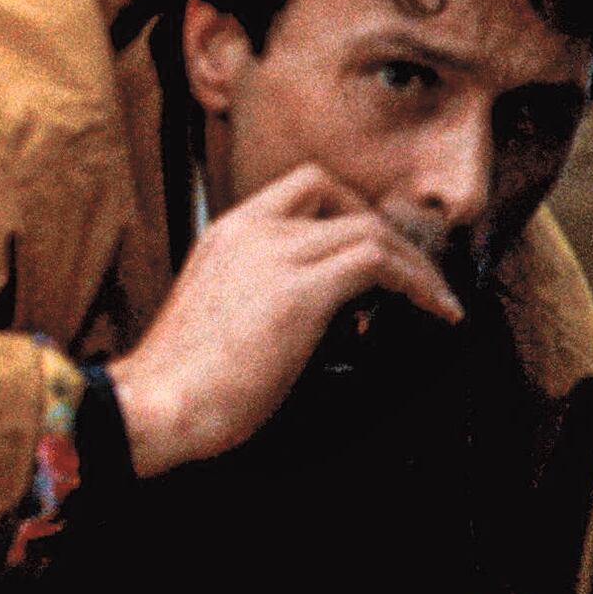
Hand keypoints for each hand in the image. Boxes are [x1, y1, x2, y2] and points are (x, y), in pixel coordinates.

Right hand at [104, 164, 464, 470]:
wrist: (156, 404)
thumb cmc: (182, 381)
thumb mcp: (219, 314)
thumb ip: (258, 293)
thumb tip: (312, 315)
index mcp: (225, 234)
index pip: (301, 189)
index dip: (346, 211)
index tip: (369, 253)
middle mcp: (250, 232)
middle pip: (337, 194)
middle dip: (381, 229)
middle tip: (405, 273)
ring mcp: (275, 256)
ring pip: (369, 228)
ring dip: (412, 262)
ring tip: (433, 297)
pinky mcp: (301, 292)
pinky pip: (380, 264)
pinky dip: (418, 283)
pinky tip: (436, 311)